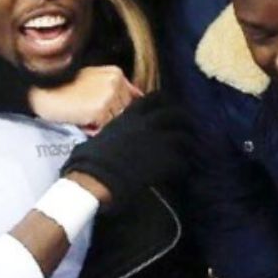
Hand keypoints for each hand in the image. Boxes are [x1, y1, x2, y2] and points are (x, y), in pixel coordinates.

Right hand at [29, 65, 142, 132]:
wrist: (42, 92)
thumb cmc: (64, 87)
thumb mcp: (92, 79)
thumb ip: (114, 88)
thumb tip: (136, 99)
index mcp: (115, 73)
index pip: (132, 98)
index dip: (119, 109)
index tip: (106, 111)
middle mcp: (116, 82)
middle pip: (126, 110)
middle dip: (112, 117)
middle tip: (91, 115)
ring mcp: (109, 96)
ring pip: (117, 120)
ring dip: (104, 124)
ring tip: (86, 118)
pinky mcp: (100, 110)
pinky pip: (106, 128)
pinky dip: (95, 130)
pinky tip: (83, 123)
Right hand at [61, 92, 189, 212]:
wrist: (97, 178)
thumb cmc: (90, 158)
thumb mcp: (102, 136)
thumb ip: (114, 130)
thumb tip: (112, 133)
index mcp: (130, 116)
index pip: (153, 99)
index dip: (164, 102)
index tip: (168, 107)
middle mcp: (147, 124)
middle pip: (175, 115)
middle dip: (183, 121)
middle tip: (185, 129)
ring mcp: (158, 141)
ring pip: (183, 138)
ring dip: (186, 145)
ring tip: (187, 153)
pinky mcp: (166, 160)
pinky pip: (182, 161)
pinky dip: (182, 166)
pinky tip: (180, 172)